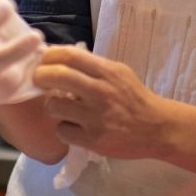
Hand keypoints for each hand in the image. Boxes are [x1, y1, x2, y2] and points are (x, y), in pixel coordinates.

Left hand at [33, 45, 170, 159]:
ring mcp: (96, 117)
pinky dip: (64, 129)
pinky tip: (73, 128)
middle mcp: (100, 92)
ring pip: (54, 106)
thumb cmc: (134, 98)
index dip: (49, 56)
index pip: (69, 55)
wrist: (157, 128)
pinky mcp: (93, 140)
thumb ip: (93, 67)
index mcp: (107, 72)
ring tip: (61, 108)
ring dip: (52, 106)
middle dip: (40, 77)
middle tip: (39, 81)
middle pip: (56, 76)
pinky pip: (62, 131)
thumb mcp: (119, 73)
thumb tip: (59, 59)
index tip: (43, 61)